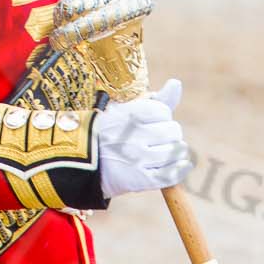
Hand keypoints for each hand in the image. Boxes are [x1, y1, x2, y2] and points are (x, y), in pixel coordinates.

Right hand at [97, 78, 190, 199]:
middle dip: (169, 134)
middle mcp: (135, 137)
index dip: (161, 117)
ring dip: (175, 151)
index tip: (150, 123)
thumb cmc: (110, 132)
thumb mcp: (127, 110)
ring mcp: (138, 159)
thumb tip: (176, 83)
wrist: (82, 162)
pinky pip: (171, 174)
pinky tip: (181, 164)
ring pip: (175, 151)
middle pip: (173, 132)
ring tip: (164, 152)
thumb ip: (157, 99)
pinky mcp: (140, 180)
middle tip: (156, 139)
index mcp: (131, 116)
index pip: (165, 112)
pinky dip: (180, 169)